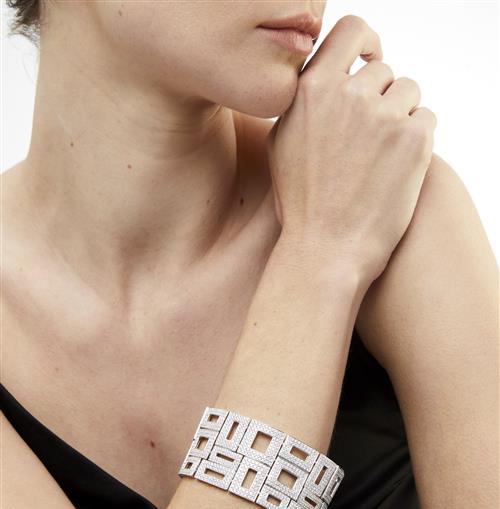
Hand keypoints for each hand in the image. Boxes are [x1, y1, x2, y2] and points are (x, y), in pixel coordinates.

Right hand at [266, 14, 436, 285]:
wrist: (326, 250)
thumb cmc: (302, 203)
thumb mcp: (282, 144)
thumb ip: (304, 102)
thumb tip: (326, 78)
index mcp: (312, 90)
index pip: (351, 30)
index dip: (366, 41)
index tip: (370, 58)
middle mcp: (348, 95)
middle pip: (384, 70)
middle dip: (381, 97)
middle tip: (371, 137)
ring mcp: (384, 115)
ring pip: (409, 93)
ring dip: (401, 116)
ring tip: (381, 158)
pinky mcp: (414, 139)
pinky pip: (426, 119)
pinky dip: (417, 140)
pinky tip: (395, 169)